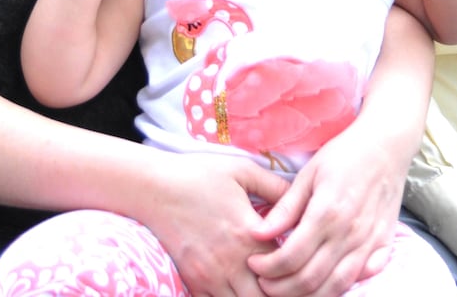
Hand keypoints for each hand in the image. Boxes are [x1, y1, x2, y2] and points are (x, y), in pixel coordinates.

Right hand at [147, 152, 290, 296]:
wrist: (155, 188)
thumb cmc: (200, 175)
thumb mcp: (243, 171)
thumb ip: (275, 186)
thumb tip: (300, 199)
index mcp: (250, 234)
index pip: (286, 266)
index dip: (297, 267)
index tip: (301, 261)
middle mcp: (233, 262)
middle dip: (280, 290)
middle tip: (286, 278)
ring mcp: (211, 276)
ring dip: (256, 296)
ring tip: (264, 285)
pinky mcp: (194, 282)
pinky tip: (240, 288)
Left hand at [248, 124, 403, 295]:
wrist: (386, 144)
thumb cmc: (344, 154)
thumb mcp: (308, 173)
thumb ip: (285, 208)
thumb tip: (257, 233)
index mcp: (327, 212)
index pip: (291, 256)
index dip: (267, 268)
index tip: (253, 264)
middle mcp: (349, 232)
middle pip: (310, 279)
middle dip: (281, 288)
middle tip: (264, 282)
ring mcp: (369, 241)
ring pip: (336, 286)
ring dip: (308, 295)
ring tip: (288, 288)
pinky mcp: (384, 244)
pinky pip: (362, 277)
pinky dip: (341, 286)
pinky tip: (324, 281)